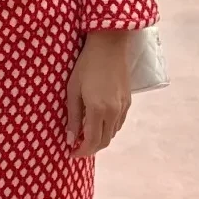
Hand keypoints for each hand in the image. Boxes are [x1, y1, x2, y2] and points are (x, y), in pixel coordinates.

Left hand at [65, 31, 131, 157]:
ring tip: (85, 133)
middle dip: (90, 148)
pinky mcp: (128, 101)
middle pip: (104, 142)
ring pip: (112, 133)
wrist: (109, 45)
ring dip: (99, 138)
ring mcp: (123, 107)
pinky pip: (118, 123)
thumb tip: (69, 139)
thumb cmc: (86, 65)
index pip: (91, 142)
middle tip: (76, 146)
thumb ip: (72, 117)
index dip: (81, 152)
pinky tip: (98, 122)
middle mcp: (114, 112)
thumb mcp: (72, 90)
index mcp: (98, 110)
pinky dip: (108, 128)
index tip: (71, 153)